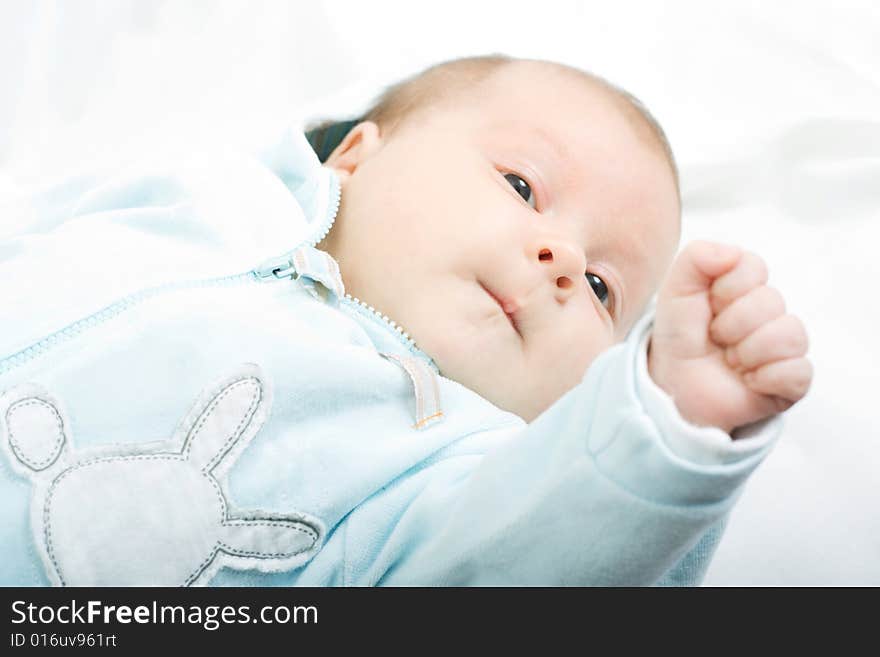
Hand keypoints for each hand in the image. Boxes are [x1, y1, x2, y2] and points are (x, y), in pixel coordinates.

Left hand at [648, 241, 811, 434]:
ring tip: (729, 362)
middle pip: (771, 300)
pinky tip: (747, 381)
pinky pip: (798, 371)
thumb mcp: (675, 292)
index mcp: (745, 288)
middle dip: (731, 324)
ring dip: (747, 351)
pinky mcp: (790, 382)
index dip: (726, 288)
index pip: (754, 267)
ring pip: (789, 334)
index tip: (708, 306)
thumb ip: (696, 258)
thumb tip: (732, 254)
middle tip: (715, 340)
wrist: (672, 386)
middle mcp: (770, 314)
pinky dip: (765, 378)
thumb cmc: (678, 338)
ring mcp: (783, 348)